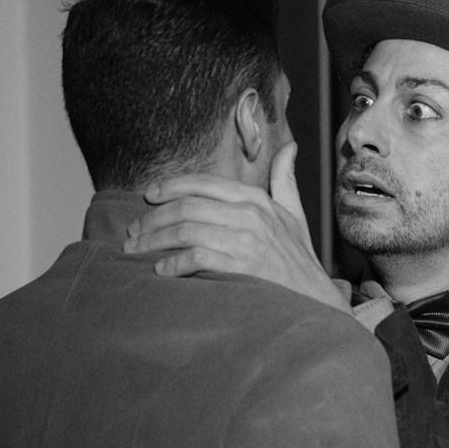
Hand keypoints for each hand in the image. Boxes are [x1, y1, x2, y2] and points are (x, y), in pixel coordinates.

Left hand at [123, 142, 348, 310]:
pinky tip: (160, 271)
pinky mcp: (242, 268)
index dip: (170, 187)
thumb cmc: (299, 259)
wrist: (315, 300)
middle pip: (187, 207)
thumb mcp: (295, 215)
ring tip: (136, 251)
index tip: (148, 196)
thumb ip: (285, 180)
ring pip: (186, 231)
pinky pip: (197, 258)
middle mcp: (250, 215)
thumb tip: (289, 148)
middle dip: (152, 219)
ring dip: (154, 241)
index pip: (203, 183)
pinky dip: (173, 264)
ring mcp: (246, 241)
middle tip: (132, 232)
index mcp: (256, 199)